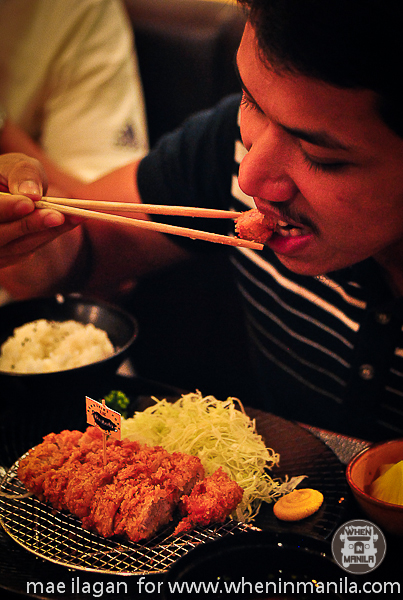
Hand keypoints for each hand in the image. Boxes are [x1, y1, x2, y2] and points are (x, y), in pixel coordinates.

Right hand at [0, 153, 78, 267]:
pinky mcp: (7, 257)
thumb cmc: (15, 175)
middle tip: (58, 216)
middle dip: (30, 225)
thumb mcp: (18, 166)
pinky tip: (69, 225)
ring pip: (16, 246)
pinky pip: (26, 252)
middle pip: (1, 234)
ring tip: (74, 218)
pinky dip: (47, 237)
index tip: (29, 204)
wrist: (14, 191)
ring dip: (46, 233)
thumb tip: (32, 193)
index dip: (7, 208)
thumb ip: (24, 175)